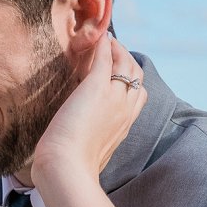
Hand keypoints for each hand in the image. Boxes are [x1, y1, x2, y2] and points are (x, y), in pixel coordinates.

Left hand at [29, 36, 146, 186]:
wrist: (66, 167)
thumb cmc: (72, 167)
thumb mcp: (93, 154)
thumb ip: (95, 143)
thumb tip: (85, 146)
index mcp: (125, 125)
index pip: (140, 95)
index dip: (132, 80)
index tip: (121, 71)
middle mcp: (124, 109)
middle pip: (137, 76)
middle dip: (128, 60)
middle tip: (115, 50)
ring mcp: (113, 97)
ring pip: (125, 65)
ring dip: (118, 50)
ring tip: (108, 42)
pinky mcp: (96, 89)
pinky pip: (106, 60)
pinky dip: (105, 47)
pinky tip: (101, 39)